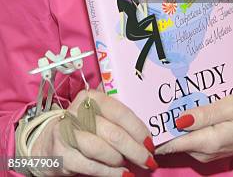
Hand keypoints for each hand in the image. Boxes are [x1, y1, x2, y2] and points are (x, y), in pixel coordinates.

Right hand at [31, 87, 157, 175]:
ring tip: (129, 166)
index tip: (150, 143)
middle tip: (148, 160)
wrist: (48, 143)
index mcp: (91, 97)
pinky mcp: (61, 154)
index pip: (119, 111)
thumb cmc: (83, 129)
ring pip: (101, 148)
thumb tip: (147, 135)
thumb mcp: (98, 117)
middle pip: (112, 132)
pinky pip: (91, 165)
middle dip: (135, 149)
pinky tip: (120, 174)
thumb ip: (117, 120)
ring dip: (120, 160)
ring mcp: (67, 132)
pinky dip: (109, 172)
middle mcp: (77, 111)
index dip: (138, 128)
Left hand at [156, 94, 232, 163]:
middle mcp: (203, 152)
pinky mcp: (211, 149)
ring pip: (182, 138)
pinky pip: (192, 137)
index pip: (171, 142)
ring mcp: (207, 152)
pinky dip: (187, 124)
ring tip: (170, 98)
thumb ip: (204, 114)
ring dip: (176, 121)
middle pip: (174, 139)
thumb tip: (178, 120)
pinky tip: (188, 108)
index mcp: (207, 142)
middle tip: (156, 97)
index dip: (156, 129)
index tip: (145, 113)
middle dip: (164, 121)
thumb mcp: (231, 107)